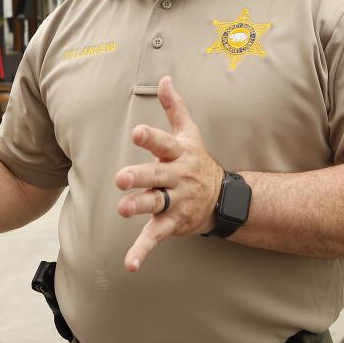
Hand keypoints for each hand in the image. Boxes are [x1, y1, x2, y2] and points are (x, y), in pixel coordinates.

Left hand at [114, 76, 222, 272]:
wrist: (223, 198)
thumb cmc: (197, 161)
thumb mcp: (189, 133)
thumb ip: (175, 107)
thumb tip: (165, 78)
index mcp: (179, 154)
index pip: (164, 144)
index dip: (151, 138)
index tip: (137, 132)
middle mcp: (177, 178)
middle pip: (156, 176)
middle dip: (139, 177)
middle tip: (121, 178)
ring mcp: (175, 201)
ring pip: (155, 204)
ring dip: (140, 207)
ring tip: (123, 209)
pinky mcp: (172, 223)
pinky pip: (155, 236)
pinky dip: (142, 251)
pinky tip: (130, 264)